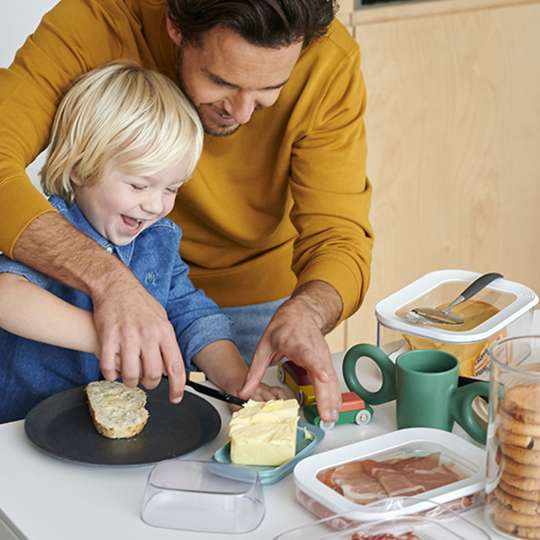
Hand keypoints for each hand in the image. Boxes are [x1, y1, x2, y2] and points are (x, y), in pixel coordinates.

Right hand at [93, 273, 184, 402]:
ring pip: (130, 375)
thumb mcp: (161, 318)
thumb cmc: (139, 303)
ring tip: (129, 376)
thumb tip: (169, 366)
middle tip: (145, 381)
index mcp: (164, 332)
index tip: (175, 398)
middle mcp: (148, 335)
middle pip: (152, 375)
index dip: (177, 387)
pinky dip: (110, 375)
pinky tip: (113, 371)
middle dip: (149, 384)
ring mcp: (127, 337)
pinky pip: (108, 368)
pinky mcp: (107, 337)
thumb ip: (166, 342)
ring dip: (130, 382)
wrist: (115, 285)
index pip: (175, 366)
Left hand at [241, 296, 341, 421]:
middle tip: (326, 416)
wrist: (300, 314)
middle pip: (324, 376)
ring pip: (331, 380)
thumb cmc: (285, 326)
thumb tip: (244, 391)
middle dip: (326, 396)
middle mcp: (315, 352)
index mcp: (299, 345)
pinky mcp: (326, 363)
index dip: (317, 368)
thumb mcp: (264, 346)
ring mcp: (323, 358)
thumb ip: (254, 371)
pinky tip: (334, 409)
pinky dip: (334, 395)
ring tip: (330, 418)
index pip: (311, 357)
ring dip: (333, 400)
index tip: (322, 377)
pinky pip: (331, 381)